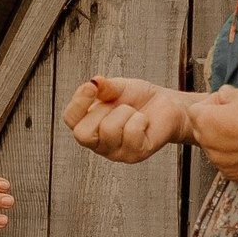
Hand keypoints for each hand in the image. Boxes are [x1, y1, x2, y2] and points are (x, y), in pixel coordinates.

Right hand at [63, 77, 189, 163]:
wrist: (167, 106)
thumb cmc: (140, 99)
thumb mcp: (119, 87)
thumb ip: (105, 87)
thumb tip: (94, 82)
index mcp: (89, 124)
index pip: (70, 120)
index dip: (77, 103)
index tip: (91, 87)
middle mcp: (99, 143)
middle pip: (83, 134)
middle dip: (102, 112)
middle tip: (118, 107)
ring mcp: (117, 152)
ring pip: (109, 130)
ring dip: (126, 113)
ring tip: (133, 113)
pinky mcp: (135, 155)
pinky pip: (131, 133)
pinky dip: (140, 120)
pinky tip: (144, 122)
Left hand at [186, 85, 237, 182]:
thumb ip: (225, 94)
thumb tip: (222, 96)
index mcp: (205, 121)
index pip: (195, 111)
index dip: (209, 105)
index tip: (225, 104)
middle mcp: (208, 144)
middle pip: (202, 131)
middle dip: (213, 123)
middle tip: (237, 117)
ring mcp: (220, 162)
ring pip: (214, 148)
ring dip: (223, 140)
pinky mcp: (233, 174)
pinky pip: (227, 162)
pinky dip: (234, 155)